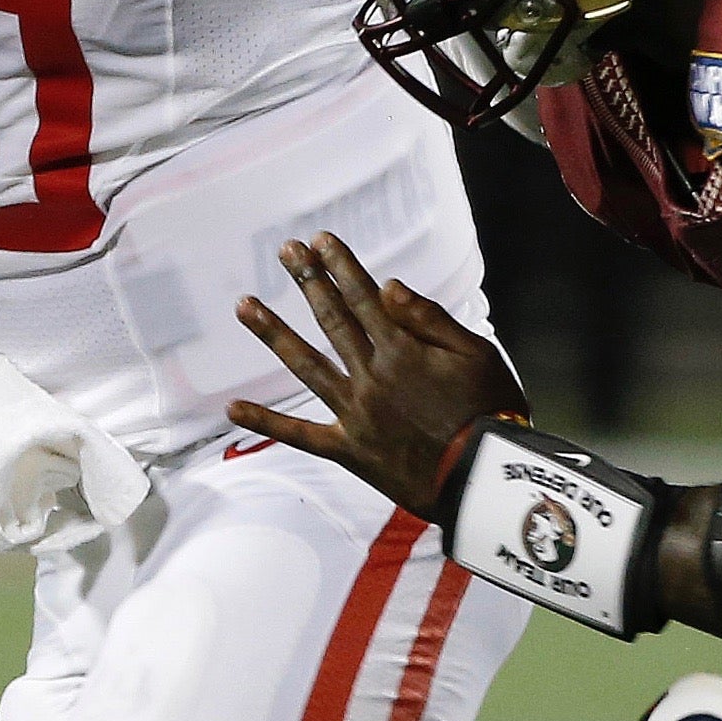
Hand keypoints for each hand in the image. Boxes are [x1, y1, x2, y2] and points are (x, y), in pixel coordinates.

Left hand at [230, 233, 528, 517]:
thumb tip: (388, 285)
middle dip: (308, 282)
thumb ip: (430, 319)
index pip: (363, 297)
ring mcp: (355, 412)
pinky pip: (299, 435)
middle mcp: (371, 375)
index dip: (340, 266)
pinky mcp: (348, 449)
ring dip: (273, 334)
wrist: (482, 479)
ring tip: (244, 306)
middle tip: (285, 251)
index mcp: (402, 350)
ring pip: (306, 365)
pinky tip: (232, 408)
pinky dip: (265, 423)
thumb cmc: (489, 412)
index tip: (320, 241)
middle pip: (332, 320)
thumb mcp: (475, 354)